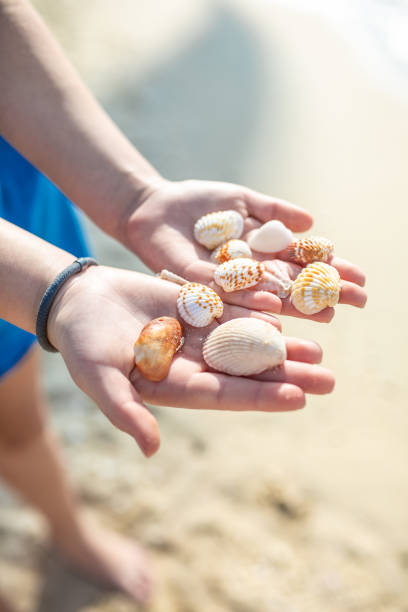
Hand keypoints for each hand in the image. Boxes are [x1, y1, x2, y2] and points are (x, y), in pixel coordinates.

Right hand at [47, 266, 333, 456]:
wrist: (78, 301)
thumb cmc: (81, 344)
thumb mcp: (98, 378)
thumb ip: (125, 410)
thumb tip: (150, 450)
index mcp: (175, 385)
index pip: (225, 395)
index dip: (260, 396)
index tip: (297, 396)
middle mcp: (193, 362)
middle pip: (246, 370)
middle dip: (285, 374)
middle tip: (326, 378)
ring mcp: (196, 333)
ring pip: (246, 340)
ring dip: (281, 345)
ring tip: (318, 348)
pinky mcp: (195, 304)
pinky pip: (231, 307)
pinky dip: (257, 310)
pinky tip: (286, 312)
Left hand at [124, 179, 365, 320]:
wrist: (155, 206)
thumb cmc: (198, 203)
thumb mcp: (242, 200)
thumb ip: (273, 211)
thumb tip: (312, 222)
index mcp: (260, 254)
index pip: (302, 265)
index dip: (330, 271)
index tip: (360, 278)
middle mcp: (247, 274)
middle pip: (292, 285)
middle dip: (325, 292)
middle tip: (359, 301)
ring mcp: (225, 283)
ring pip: (266, 296)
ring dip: (299, 305)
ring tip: (329, 313)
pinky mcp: (198, 286)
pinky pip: (227, 295)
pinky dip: (251, 302)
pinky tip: (275, 307)